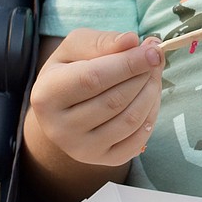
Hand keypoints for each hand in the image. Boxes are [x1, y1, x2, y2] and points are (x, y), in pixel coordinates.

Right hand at [29, 29, 163, 167]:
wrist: (63, 108)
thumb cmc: (71, 70)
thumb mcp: (77, 47)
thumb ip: (102, 41)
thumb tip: (131, 41)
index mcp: (47, 95)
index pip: (93, 79)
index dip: (127, 64)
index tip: (152, 50)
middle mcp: (59, 128)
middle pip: (115, 100)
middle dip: (143, 75)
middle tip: (155, 57)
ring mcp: (81, 149)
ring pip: (130, 120)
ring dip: (151, 93)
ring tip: (154, 73)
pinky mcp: (102, 160)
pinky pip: (137, 140)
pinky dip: (152, 115)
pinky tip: (150, 97)